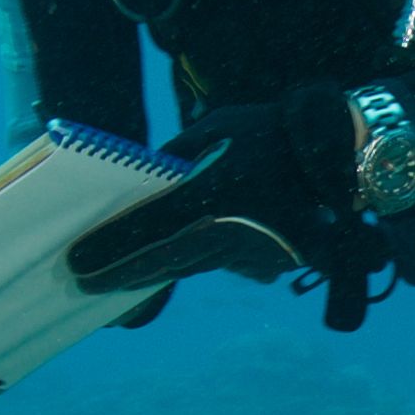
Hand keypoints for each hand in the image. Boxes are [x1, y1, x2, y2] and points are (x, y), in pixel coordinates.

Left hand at [66, 94, 356, 294]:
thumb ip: (174, 162)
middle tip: (83, 284)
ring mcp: (252, 250)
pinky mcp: (270, 261)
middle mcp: (229, 228)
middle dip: (121, 275)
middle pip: (165, 260)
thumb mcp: (213, 130)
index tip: (76, 264)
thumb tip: (140, 188)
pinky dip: (190, 263)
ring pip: (189, 265)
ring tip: (112, 281)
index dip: (111, 250)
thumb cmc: (267, 133)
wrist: (338, 156)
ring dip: (150, 275)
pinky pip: (219, 263)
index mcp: (210, 191)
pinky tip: (163, 267)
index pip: (150, 228)